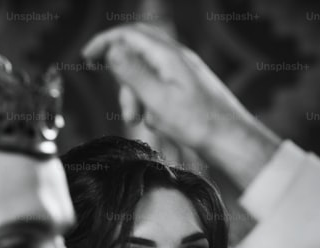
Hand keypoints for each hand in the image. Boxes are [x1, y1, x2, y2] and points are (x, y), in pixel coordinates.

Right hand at [82, 24, 280, 187]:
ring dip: (137, 96)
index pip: (129, 34)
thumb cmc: (201, 125)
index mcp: (170, 56)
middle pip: (137, 52)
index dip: (105, 42)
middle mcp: (178, 59)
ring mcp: (185, 72)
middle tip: (123, 106)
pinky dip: (152, 102)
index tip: (87, 58)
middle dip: (123, 77)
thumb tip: (112, 49)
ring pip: (148, 73)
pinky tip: (159, 123)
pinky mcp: (189, 88)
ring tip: (139, 121)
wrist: (233, 141)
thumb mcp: (158, 101)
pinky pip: (161, 87)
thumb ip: (133, 73)